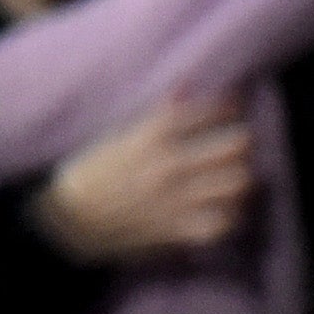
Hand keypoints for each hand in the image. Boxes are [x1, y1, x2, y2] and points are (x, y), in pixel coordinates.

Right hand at [29, 96, 256, 269]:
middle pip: (235, 146)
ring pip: (238, 183)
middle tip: (238, 146)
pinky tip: (223, 209)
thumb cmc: (96, 172)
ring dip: (241, 178)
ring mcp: (177, 197)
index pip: (204, 111)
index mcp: (151, 136)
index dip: (226, 106)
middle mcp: (169, 164)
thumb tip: (186, 85)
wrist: (72, 218)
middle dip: (242, 144)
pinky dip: (230, 215)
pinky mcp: (179, 228)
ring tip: (233, 177)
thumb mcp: (120, 136)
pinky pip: (224, 221)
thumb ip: (158, 114)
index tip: (234, 105)